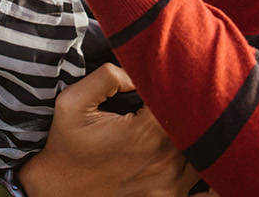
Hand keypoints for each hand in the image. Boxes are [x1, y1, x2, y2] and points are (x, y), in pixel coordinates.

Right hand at [22, 64, 197, 196]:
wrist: (59, 192)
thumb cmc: (66, 145)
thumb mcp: (72, 102)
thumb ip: (107, 77)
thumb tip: (138, 73)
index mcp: (146, 132)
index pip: (178, 96)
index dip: (174, 82)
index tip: (162, 77)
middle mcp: (165, 159)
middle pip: (194, 121)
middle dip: (183, 105)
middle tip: (167, 95)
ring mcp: (172, 182)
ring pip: (199, 146)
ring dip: (188, 131)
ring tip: (167, 120)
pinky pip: (197, 174)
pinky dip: (192, 157)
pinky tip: (174, 146)